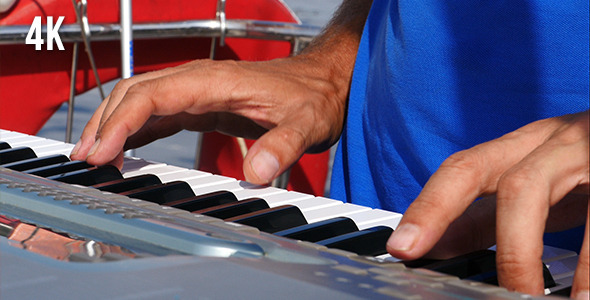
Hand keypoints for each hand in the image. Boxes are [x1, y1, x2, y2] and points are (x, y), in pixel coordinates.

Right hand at [70, 56, 349, 183]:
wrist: (323, 82)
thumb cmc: (313, 96)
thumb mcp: (307, 123)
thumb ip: (283, 145)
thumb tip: (257, 173)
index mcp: (215, 81)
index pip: (153, 94)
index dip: (122, 121)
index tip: (102, 151)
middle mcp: (199, 81)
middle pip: (135, 93)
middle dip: (106, 124)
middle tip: (86, 161)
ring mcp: (198, 91)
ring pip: (140, 101)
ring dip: (113, 125)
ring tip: (93, 157)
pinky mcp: (202, 105)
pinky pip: (158, 113)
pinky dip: (135, 130)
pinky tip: (124, 149)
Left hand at [386, 111, 588, 297]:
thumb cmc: (583, 167)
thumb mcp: (533, 186)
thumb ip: (485, 215)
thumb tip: (432, 245)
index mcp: (520, 148)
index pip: (462, 170)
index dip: (430, 207)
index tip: (403, 248)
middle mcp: (552, 142)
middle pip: (504, 182)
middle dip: (489, 240)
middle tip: (501, 294)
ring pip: (542, 193)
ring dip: (533, 254)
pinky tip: (587, 294)